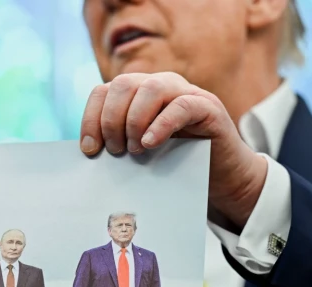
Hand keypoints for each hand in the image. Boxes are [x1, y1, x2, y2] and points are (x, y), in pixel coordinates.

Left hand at [80, 72, 267, 226]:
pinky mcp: (208, 108)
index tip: (89, 149)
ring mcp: (186, 92)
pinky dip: (162, 124)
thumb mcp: (142, 152)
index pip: (104, 91)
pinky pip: (181, 105)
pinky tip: (151, 143)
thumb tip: (88, 153)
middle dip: (111, 120)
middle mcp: (161, 85)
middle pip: (123, 84)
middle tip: (115, 151)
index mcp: (139, 93)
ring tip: (136, 150)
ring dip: (134, 120)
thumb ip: (119, 144)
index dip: (91, 118)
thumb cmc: (179, 164)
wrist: (223, 176)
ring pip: (150, 88)